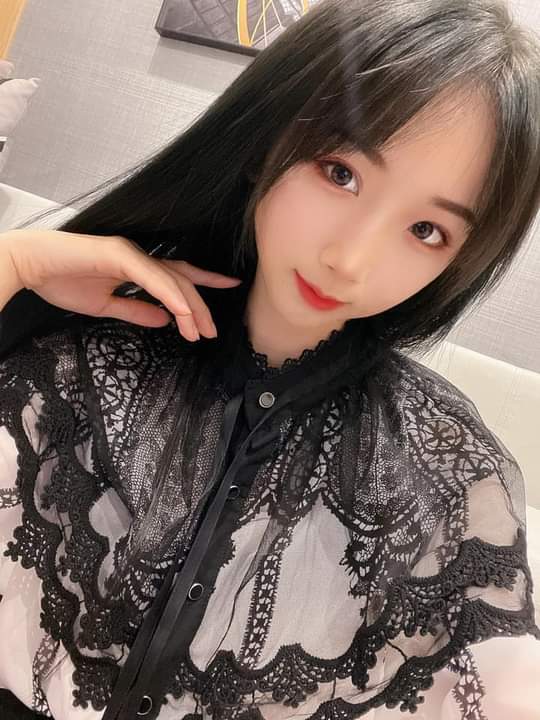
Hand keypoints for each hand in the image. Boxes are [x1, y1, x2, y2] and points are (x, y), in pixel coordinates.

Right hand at [1, 229, 241, 340]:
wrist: (31, 267)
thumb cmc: (62, 281)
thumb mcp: (106, 306)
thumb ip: (136, 311)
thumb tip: (163, 320)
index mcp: (137, 268)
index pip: (178, 277)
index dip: (204, 284)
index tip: (228, 290)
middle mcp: (139, 258)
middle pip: (181, 281)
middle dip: (200, 307)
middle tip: (211, 331)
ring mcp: (131, 254)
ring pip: (171, 280)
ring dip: (188, 307)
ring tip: (199, 330)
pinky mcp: (119, 255)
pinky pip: (151, 276)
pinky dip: (169, 294)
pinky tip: (182, 311)